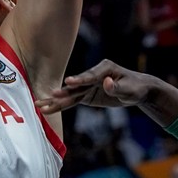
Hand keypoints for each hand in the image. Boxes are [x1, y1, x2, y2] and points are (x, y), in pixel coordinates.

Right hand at [37, 59, 163, 113]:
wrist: (137, 90)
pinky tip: (48, 109)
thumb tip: (106, 83)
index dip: (80, 80)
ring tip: (40, 106)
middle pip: (76, 86)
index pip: (91, 76)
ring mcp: (87, 86)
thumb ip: (117, 87)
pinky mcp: (86, 95)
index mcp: (104, 68)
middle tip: (50, 96)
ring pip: (70, 95)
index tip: (68, 82)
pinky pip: (72, 101)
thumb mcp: (130, 89)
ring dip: (56, 101)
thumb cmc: (136, 87)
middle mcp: (93, 76)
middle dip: (63, 92)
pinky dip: (61, 106)